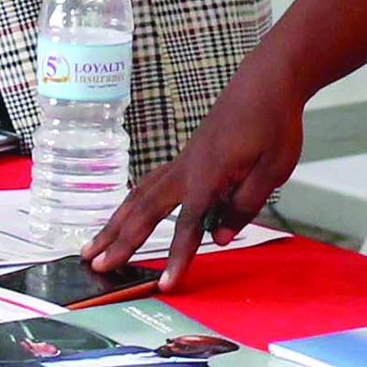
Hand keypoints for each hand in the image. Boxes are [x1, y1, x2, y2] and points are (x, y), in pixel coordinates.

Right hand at [87, 66, 304, 284]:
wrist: (267, 81)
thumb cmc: (273, 122)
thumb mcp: (272, 169)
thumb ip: (244, 206)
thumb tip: (220, 238)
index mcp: (209, 175)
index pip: (188, 225)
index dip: (176, 257)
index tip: (165, 285)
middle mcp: (187, 169)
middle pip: (145, 211)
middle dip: (120, 241)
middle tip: (95, 266)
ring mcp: (182, 162)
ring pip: (139, 196)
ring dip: (115, 223)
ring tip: (93, 246)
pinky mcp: (185, 158)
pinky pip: (149, 185)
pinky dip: (130, 203)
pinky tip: (123, 215)